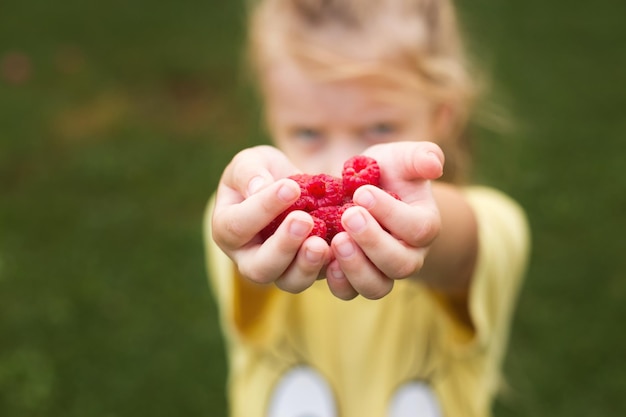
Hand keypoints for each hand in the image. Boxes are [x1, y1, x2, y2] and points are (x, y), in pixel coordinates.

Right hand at [211, 145, 331, 292]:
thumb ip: (250, 172)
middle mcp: (249, 258)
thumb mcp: (251, 162)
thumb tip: (259, 188)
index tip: (290, 188)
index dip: (263, 208)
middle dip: (283, 246)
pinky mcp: (310, 270)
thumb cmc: (262, 174)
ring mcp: (281, 269)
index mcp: (227, 230)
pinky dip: (333, 266)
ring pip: (289, 281)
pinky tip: (345, 247)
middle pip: (260, 268)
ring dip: (307, 265)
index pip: (238, 226)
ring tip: (323, 243)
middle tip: (305, 220)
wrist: (290, 189)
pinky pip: (320, 278)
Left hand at [326, 141, 443, 299]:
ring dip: (355, 267)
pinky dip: (338, 282)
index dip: (391, 213)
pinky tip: (325, 259)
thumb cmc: (387, 173)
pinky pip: (351, 292)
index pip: (418, 229)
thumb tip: (434, 165)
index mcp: (424, 226)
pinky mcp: (356, 279)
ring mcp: (382, 272)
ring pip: (377, 286)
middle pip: (400, 264)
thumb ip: (420, 156)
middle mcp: (409, 255)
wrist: (361, 192)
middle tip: (347, 215)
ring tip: (335, 240)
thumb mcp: (402, 158)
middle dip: (373, 241)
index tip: (362, 193)